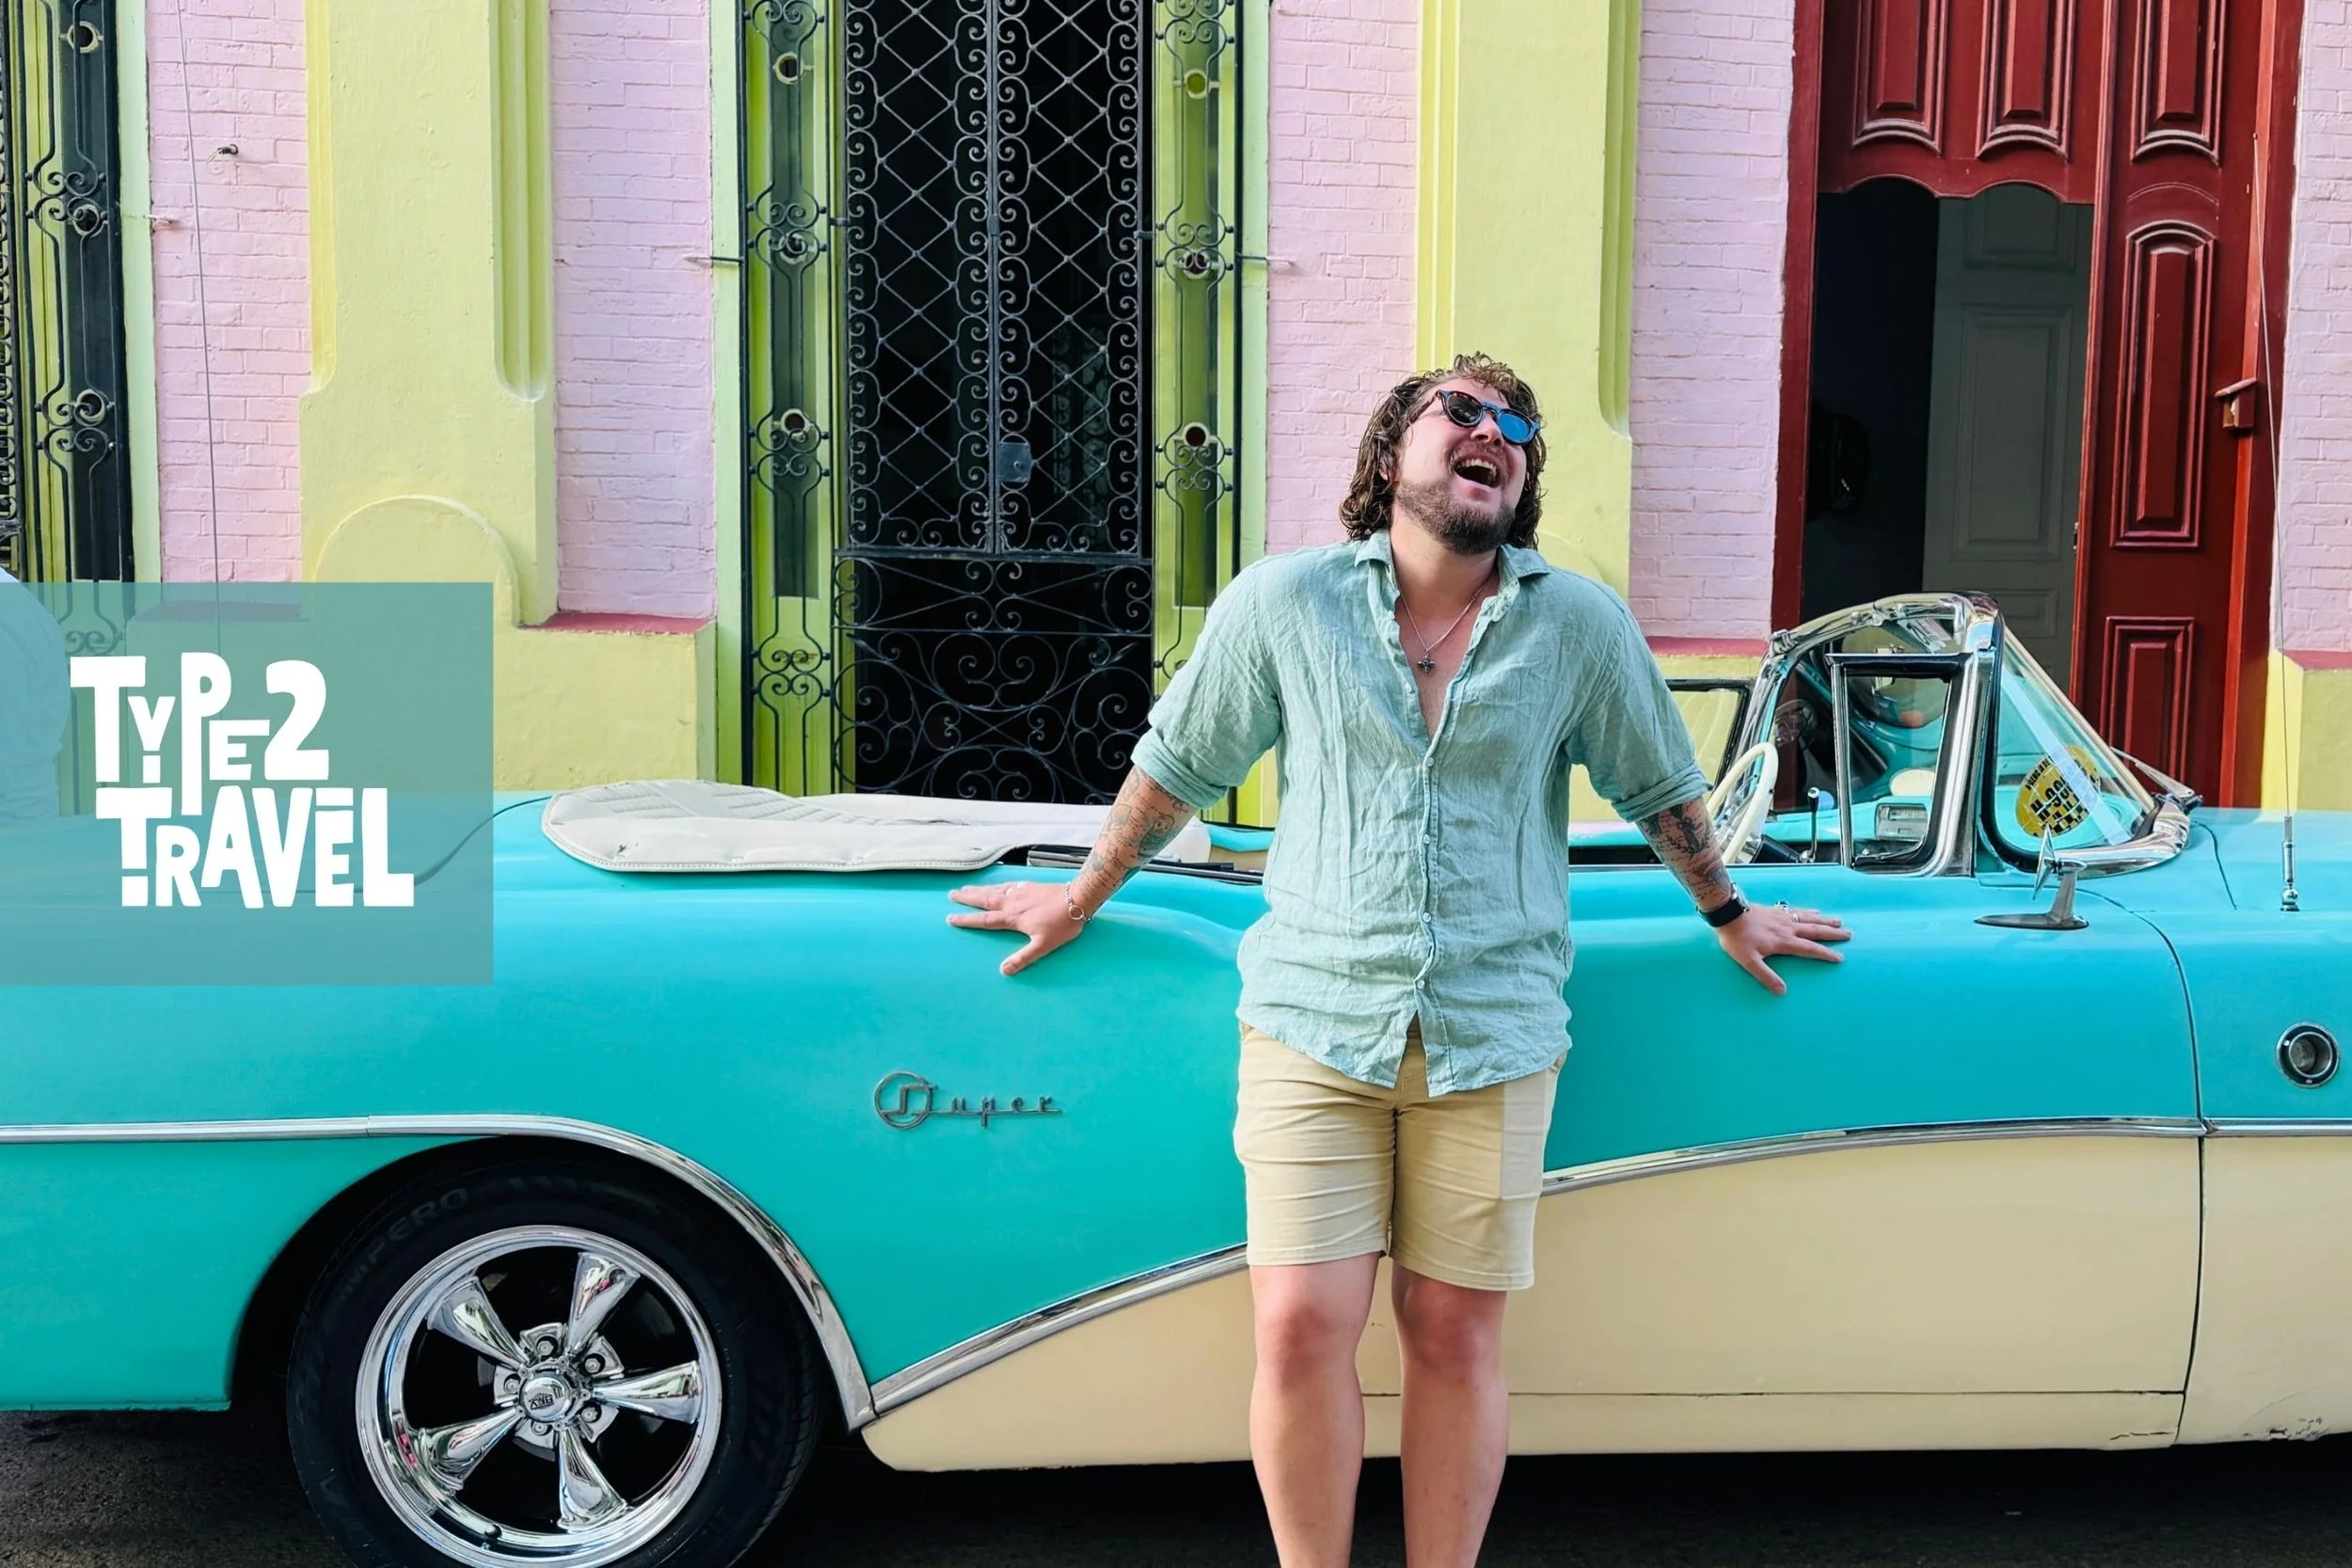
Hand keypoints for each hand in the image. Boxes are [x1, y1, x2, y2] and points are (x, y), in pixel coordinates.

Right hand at [947, 881, 1087, 975]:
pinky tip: (998, 885)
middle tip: (951, 895)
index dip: (967, 920)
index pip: (985, 920)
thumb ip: (1023, 958)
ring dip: (979, 890)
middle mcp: (1012, 903)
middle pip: (985, 900)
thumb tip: (1004, 971)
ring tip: (966, 888)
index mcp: (1012, 918)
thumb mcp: (1043, 945)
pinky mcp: (1031, 886)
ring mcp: (1021, 892)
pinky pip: (1008, 885)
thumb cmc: (1062, 924)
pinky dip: (998, 885)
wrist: (1078, 899)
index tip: (951, 918)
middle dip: (967, 898)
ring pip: (995, 890)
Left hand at [1716, 902, 1848, 995]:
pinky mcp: (1775, 910)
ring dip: (1824, 920)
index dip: (1825, 954)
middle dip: (1832, 934)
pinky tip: (1814, 911)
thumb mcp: (1749, 962)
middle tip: (1849, 934)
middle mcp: (1787, 928)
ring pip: (1808, 918)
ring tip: (1838, 921)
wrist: (1728, 914)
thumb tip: (1782, 992)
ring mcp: (1782, 917)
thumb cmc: (1737, 940)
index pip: (1809, 949)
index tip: (1839, 958)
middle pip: (1814, 930)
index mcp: (1784, 942)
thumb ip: (1766, 976)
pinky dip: (1808, 911)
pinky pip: (1796, 910)